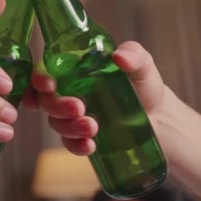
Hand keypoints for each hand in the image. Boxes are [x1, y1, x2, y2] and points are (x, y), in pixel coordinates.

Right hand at [31, 41, 169, 154]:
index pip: (46, 70)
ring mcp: (74, 117)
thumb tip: (119, 56)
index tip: (48, 85)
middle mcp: (70, 92)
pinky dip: (75, 146)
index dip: (39, 78)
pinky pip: (69, 144)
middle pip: (46, 99)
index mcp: (76, 71)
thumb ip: (135, 54)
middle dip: (57, 105)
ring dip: (69, 126)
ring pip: (55, 123)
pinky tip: (90, 145)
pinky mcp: (82, 138)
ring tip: (93, 127)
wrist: (161, 122)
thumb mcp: (143, 67)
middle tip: (79, 107)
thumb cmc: (146, 89)